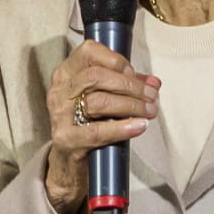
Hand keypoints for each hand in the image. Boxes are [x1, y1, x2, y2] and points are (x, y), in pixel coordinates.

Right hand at [45, 41, 158, 213]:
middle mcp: (60, 91)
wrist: (69, 161)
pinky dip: (122, 128)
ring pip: (99, 101)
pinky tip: (139, 126)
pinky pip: (96, 131)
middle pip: (96, 76)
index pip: (88, 51)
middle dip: (130, 85)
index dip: (116, 59)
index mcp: (67, 74)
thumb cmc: (89, 123)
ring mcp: (60, 115)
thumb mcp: (106, 99)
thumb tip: (154, 83)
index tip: (134, 74)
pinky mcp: (66, 139)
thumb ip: (128, 86)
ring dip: (131, 105)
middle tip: (151, 96)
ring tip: (149, 111)